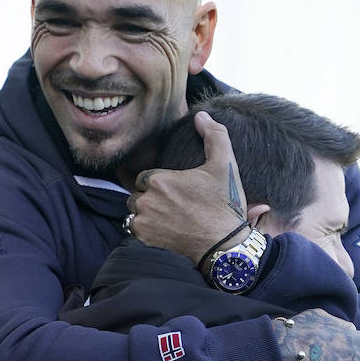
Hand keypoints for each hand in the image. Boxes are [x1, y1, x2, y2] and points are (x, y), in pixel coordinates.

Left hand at [127, 111, 248, 262]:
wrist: (224, 245)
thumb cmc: (224, 204)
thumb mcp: (225, 165)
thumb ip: (214, 135)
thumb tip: (201, 115)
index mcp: (159, 179)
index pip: (144, 176)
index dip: (158, 182)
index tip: (174, 190)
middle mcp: (146, 200)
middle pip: (136, 194)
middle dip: (150, 197)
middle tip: (172, 204)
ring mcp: (143, 222)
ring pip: (134, 212)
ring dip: (144, 213)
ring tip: (166, 217)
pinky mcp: (144, 240)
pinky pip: (134, 229)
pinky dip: (144, 229)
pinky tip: (163, 229)